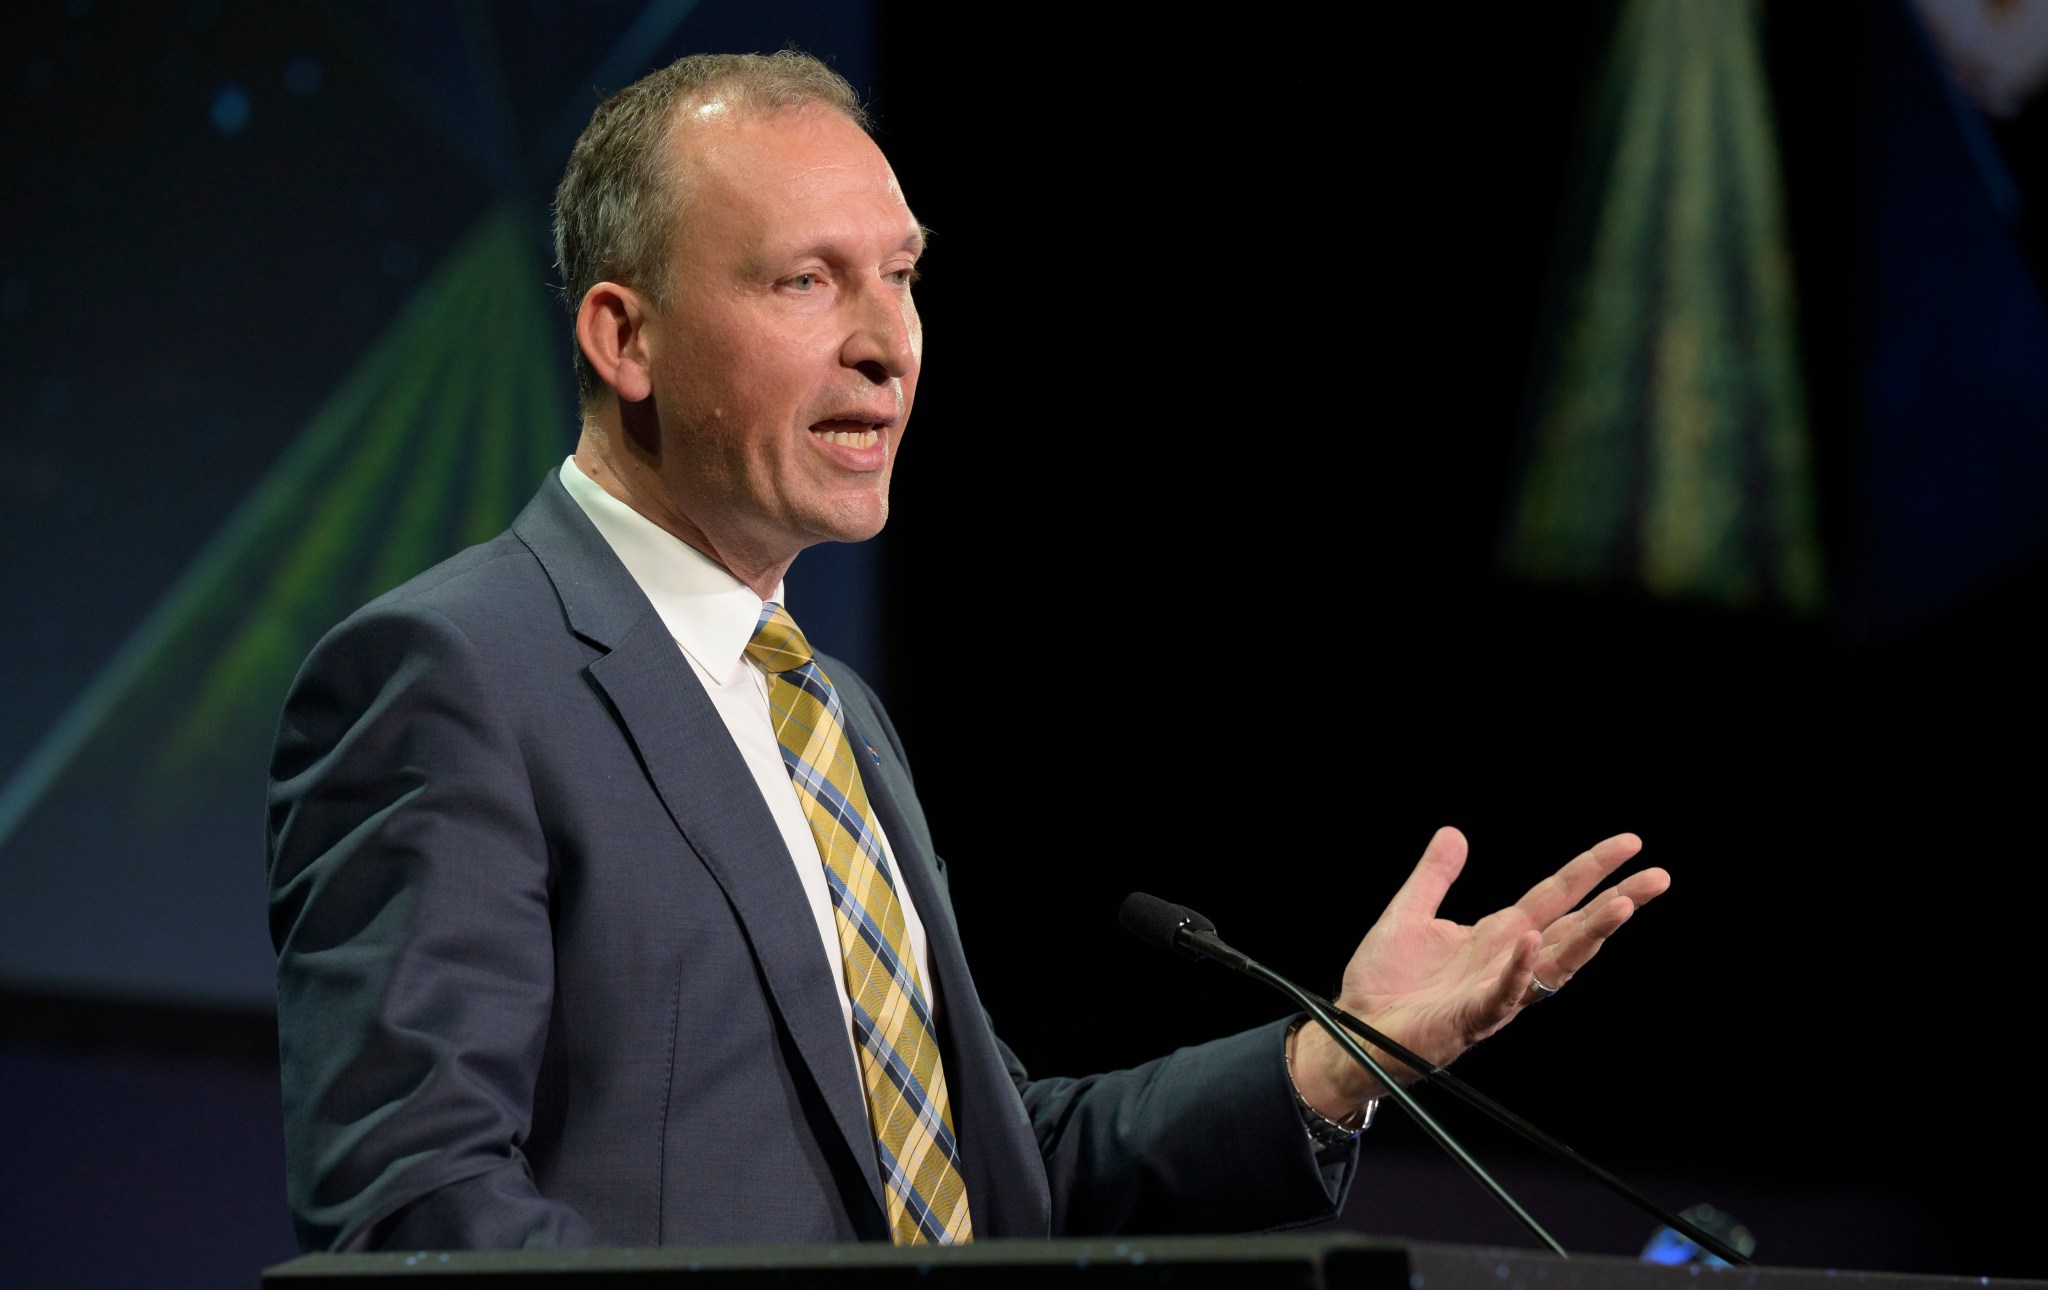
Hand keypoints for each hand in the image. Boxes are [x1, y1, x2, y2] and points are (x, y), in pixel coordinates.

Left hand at [1291, 826, 1669, 1117]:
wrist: (1353, 1032)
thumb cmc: (1383, 983)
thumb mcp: (1409, 914)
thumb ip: (1434, 877)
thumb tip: (1454, 832)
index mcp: (1498, 935)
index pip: (1556, 895)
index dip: (1592, 868)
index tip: (1632, 844)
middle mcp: (1508, 962)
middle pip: (1574, 928)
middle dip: (1617, 902)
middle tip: (1660, 877)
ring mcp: (1494, 992)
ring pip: (1554, 964)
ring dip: (1588, 937)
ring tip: (1621, 905)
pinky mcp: (1469, 1019)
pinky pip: (1501, 996)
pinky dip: (1518, 971)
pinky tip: (1531, 942)